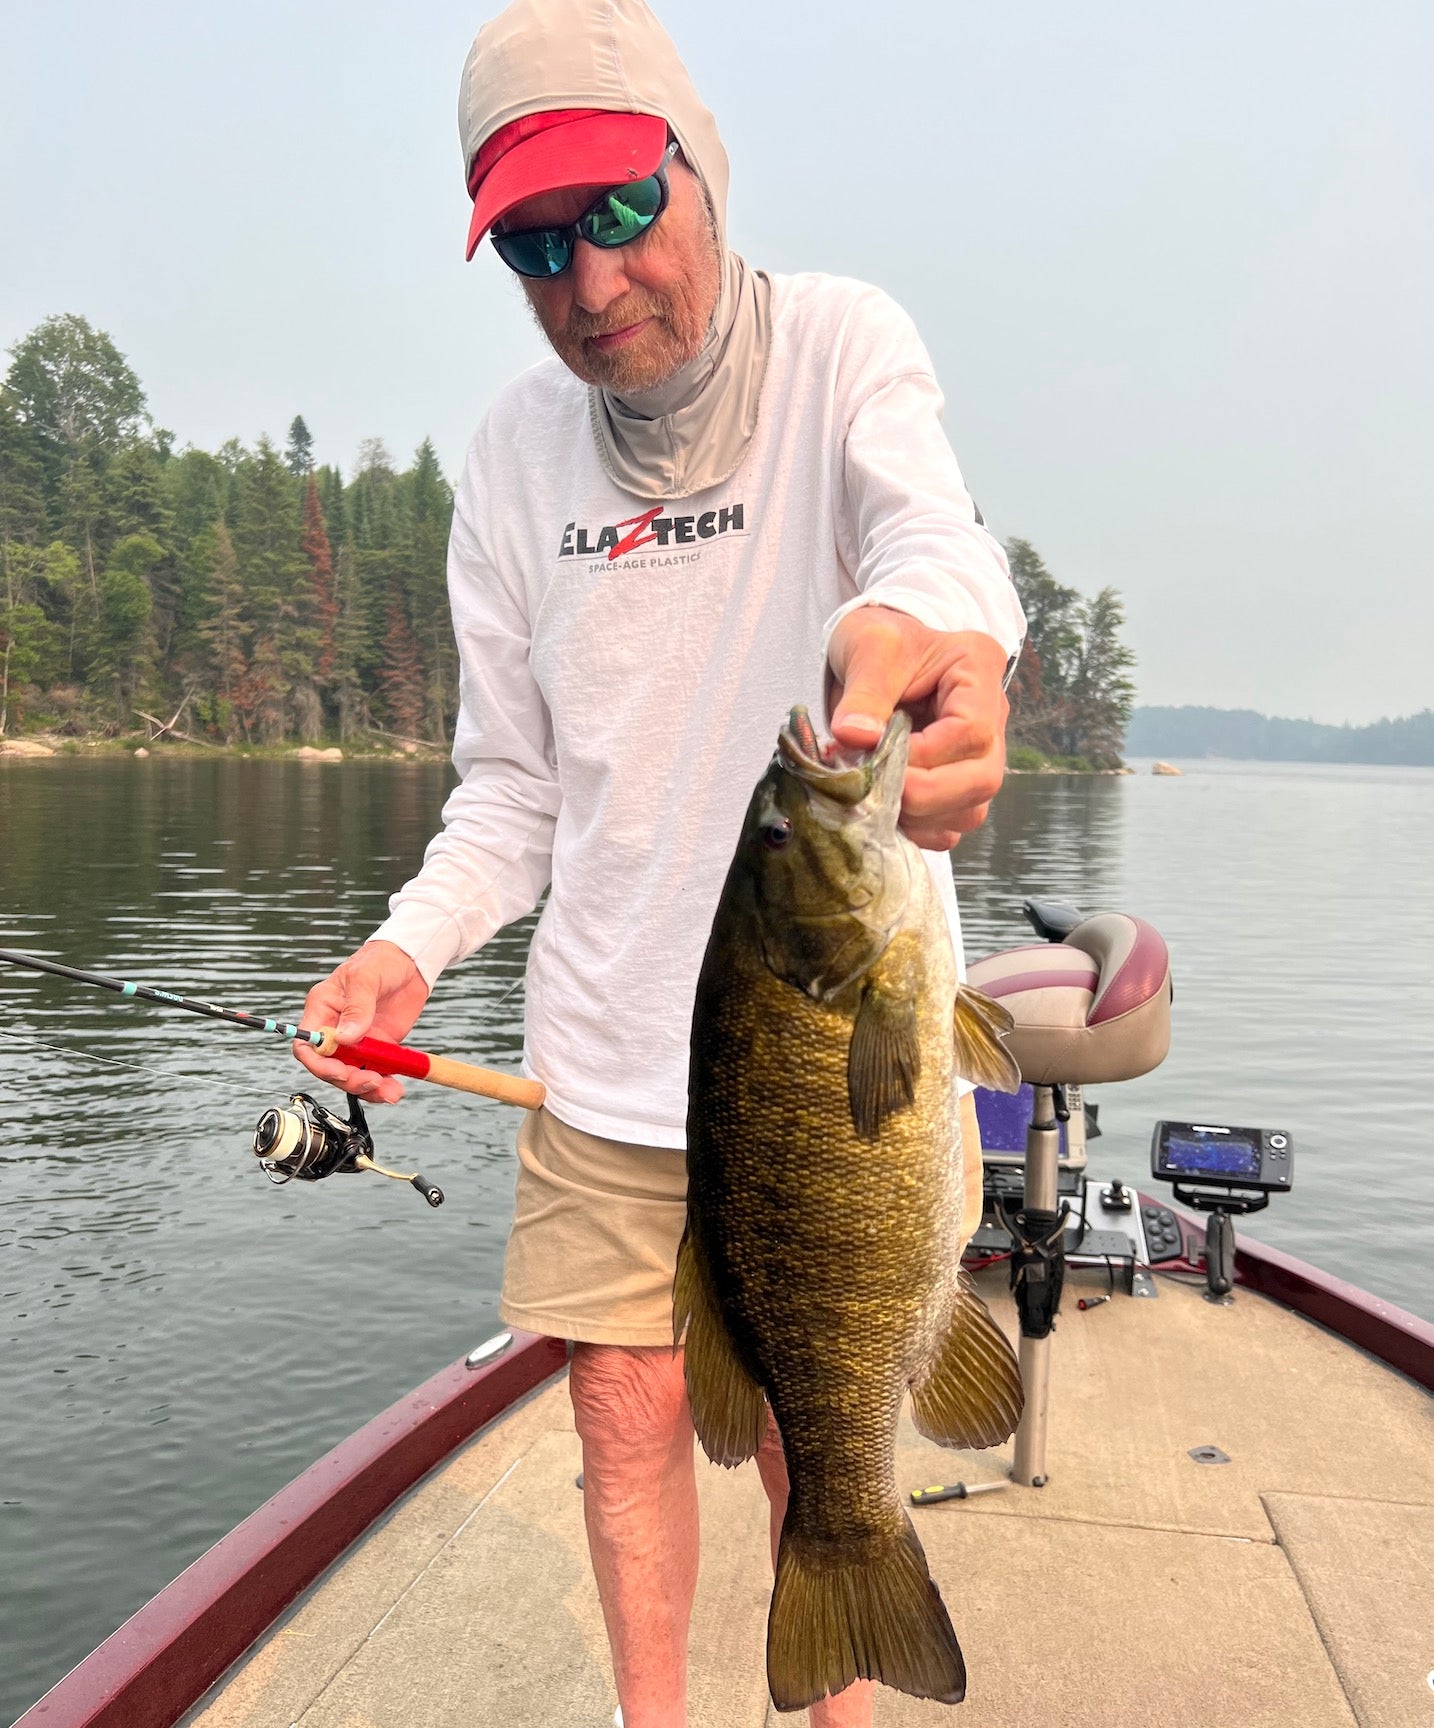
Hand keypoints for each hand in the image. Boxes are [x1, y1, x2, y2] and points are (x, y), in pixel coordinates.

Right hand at [292, 940, 430, 1102]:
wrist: (412, 964)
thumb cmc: (381, 961)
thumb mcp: (366, 978)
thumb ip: (357, 1008)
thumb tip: (345, 1038)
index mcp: (322, 1010)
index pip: (306, 1045)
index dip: (319, 1064)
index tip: (341, 1071)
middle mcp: (335, 1029)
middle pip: (329, 1067)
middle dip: (348, 1079)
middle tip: (373, 1081)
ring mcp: (356, 1042)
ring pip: (352, 1075)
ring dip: (368, 1089)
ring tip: (391, 1092)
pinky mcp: (376, 1048)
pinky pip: (374, 1073)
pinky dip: (384, 1085)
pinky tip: (395, 1089)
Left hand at [827, 609, 1008, 849]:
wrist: (877, 652)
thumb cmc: (879, 639)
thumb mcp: (868, 649)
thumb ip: (864, 695)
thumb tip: (854, 739)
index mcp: (977, 671)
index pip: (971, 730)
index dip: (924, 756)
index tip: (875, 759)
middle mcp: (991, 717)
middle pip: (983, 778)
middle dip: (925, 796)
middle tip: (872, 791)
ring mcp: (979, 755)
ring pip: (970, 809)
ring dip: (918, 816)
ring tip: (870, 796)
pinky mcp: (957, 783)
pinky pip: (949, 825)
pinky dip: (916, 828)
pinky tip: (881, 809)